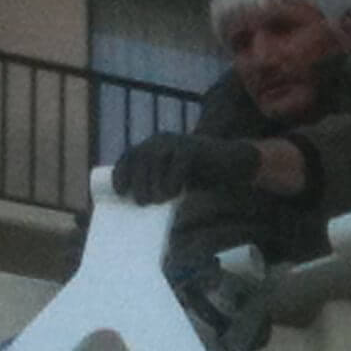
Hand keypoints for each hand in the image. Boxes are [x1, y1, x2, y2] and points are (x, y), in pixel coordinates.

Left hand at [112, 134, 259, 203]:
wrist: (229, 166)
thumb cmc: (199, 178)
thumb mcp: (173, 183)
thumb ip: (158, 189)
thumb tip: (140, 209)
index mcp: (152, 147)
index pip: (129, 156)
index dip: (121, 173)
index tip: (120, 192)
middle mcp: (161, 140)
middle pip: (140, 157)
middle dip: (138, 181)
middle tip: (142, 203)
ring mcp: (177, 141)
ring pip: (155, 157)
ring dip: (153, 181)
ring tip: (157, 201)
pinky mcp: (193, 146)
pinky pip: (177, 160)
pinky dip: (173, 178)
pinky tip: (173, 193)